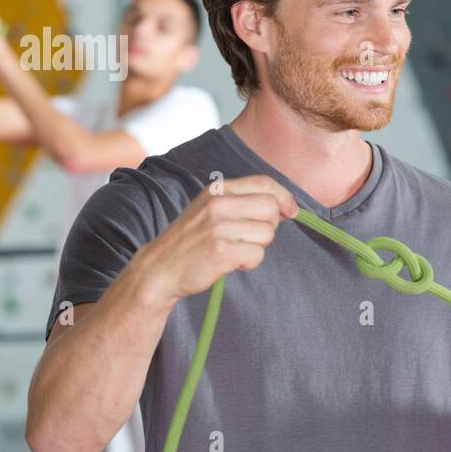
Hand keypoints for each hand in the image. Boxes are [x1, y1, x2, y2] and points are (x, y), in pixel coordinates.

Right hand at [134, 175, 297, 304]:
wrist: (160, 267)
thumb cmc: (192, 239)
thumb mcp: (212, 208)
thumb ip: (243, 201)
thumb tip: (285, 207)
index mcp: (218, 189)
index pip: (265, 183)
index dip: (284, 198)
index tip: (290, 212)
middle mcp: (218, 204)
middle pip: (272, 208)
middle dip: (270, 225)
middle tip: (250, 236)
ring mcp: (218, 227)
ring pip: (267, 234)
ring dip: (257, 247)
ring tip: (235, 250)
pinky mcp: (221, 251)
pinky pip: (257, 255)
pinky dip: (249, 263)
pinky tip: (231, 262)